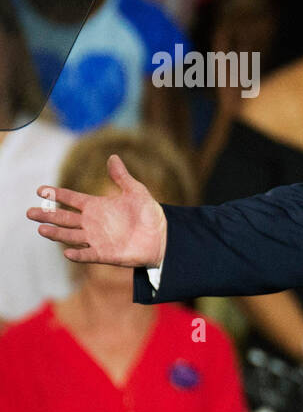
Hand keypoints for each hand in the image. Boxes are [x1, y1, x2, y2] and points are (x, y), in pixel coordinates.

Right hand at [27, 155, 166, 267]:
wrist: (163, 236)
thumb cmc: (149, 214)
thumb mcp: (136, 191)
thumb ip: (121, 176)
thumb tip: (113, 157)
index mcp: (96, 206)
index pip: (71, 198)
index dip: (56, 194)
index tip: (40, 190)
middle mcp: (92, 222)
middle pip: (64, 218)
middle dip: (47, 215)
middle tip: (30, 212)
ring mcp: (97, 239)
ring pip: (71, 235)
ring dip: (57, 233)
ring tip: (41, 229)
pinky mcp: (105, 254)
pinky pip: (88, 255)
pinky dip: (79, 254)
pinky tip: (68, 252)